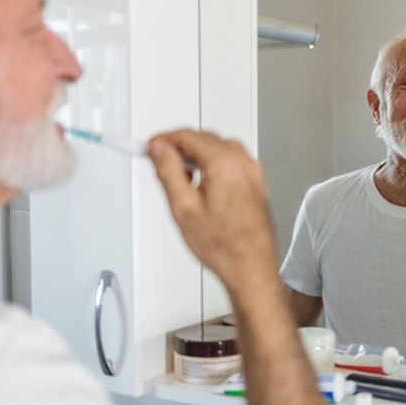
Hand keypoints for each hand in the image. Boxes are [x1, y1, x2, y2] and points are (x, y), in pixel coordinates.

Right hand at [147, 130, 277, 291]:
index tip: (150, 148)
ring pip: (218, 148)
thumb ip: (168, 171)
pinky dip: (212, 164)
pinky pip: (231, 161)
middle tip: (160, 162)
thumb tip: (159, 148)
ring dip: (196, 155)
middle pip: (204, 138)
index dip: (164, 140)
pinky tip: (202, 185)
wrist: (251, 268)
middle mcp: (243, 163)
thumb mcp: (183, 208)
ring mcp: (253, 172)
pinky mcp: (256, 182)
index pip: (188, 136)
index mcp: (225, 164)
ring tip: (181, 179)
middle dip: (179, 147)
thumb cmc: (224, 247)